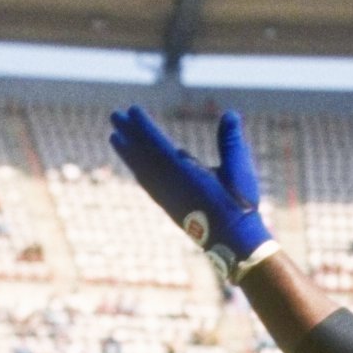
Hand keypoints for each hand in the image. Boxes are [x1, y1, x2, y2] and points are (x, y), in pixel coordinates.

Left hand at [108, 106, 278, 282]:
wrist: (233, 241)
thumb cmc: (238, 204)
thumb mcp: (239, 170)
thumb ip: (231, 141)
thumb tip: (231, 114)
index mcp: (185, 173)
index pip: (157, 144)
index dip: (143, 127)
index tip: (131, 111)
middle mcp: (169, 184)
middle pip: (143, 154)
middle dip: (129, 134)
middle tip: (114, 116)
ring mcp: (166, 196)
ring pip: (141, 169)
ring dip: (127, 152)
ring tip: (115, 137)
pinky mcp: (168, 206)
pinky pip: (147, 183)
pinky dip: (137, 170)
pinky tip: (133, 167)